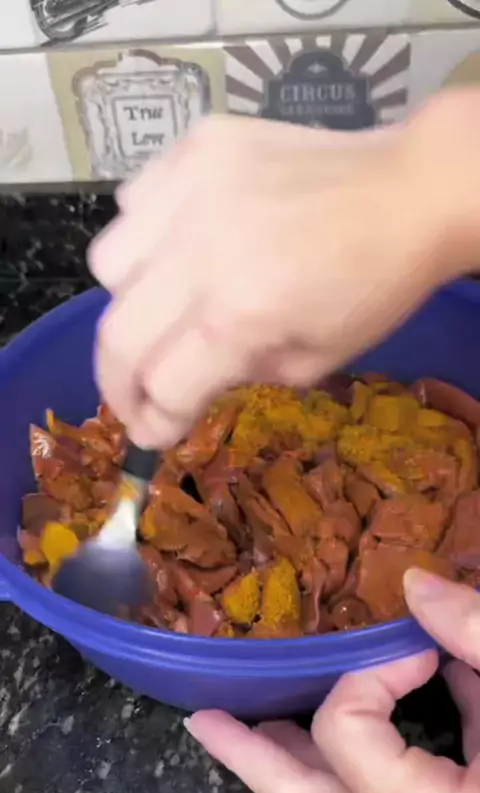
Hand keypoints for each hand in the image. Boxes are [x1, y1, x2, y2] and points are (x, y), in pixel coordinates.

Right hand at [89, 89, 479, 448]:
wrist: (409, 191)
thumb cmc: (373, 287)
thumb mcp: (314, 361)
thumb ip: (237, 378)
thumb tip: (181, 388)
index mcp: (240, 314)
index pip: (164, 386)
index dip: (154, 423)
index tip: (153, 433)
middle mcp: (201, 252)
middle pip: (117, 337)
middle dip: (117, 385)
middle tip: (133, 397)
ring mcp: (191, 190)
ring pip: (108, 266)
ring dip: (127, 304)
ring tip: (162, 307)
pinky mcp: (196, 147)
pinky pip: (133, 204)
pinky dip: (145, 237)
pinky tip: (182, 243)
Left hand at [185, 570, 479, 792]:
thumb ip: (478, 632)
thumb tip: (416, 585)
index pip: (346, 731)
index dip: (370, 671)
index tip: (417, 647)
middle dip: (250, 755)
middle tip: (203, 719)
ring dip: (297, 762)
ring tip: (255, 726)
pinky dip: (357, 767)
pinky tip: (360, 727)